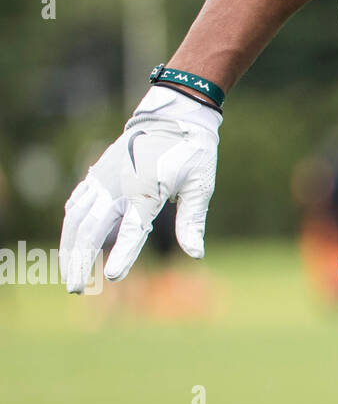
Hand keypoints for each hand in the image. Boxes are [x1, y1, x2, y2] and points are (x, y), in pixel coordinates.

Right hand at [59, 85, 221, 292]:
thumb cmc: (191, 151)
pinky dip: (71, 226)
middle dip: (81, 261)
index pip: (132, 229)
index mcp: (147, 189)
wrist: (173, 114)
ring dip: (69, 248)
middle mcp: (118, 185)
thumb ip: (193, 220)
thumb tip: (196, 254)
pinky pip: (76, 204)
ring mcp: (103, 178)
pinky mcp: (97, 174)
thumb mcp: (201, 184)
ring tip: (70, 275)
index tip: (113, 276)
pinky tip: (70, 243)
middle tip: (77, 289)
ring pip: (76, 219)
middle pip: (92, 230)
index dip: (124, 253)